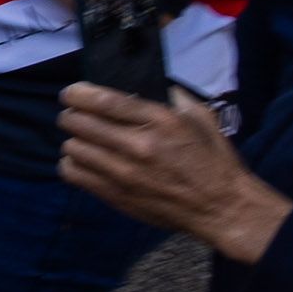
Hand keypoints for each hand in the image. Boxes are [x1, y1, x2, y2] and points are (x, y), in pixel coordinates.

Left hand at [59, 84, 291, 263]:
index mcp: (160, 121)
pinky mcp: (115, 195)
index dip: (77, 94)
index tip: (72, 93)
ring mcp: (124, 173)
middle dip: (72, 115)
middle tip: (76, 116)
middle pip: (79, 123)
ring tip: (84, 140)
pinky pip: (73, 174)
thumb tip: (150, 83)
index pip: (103, 101)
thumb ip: (175, 97)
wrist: (221, 208)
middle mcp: (138, 145)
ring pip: (72, 148)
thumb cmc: (214, 161)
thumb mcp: (202, 119)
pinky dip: (72, 164)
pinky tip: (85, 161)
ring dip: (74, 140)